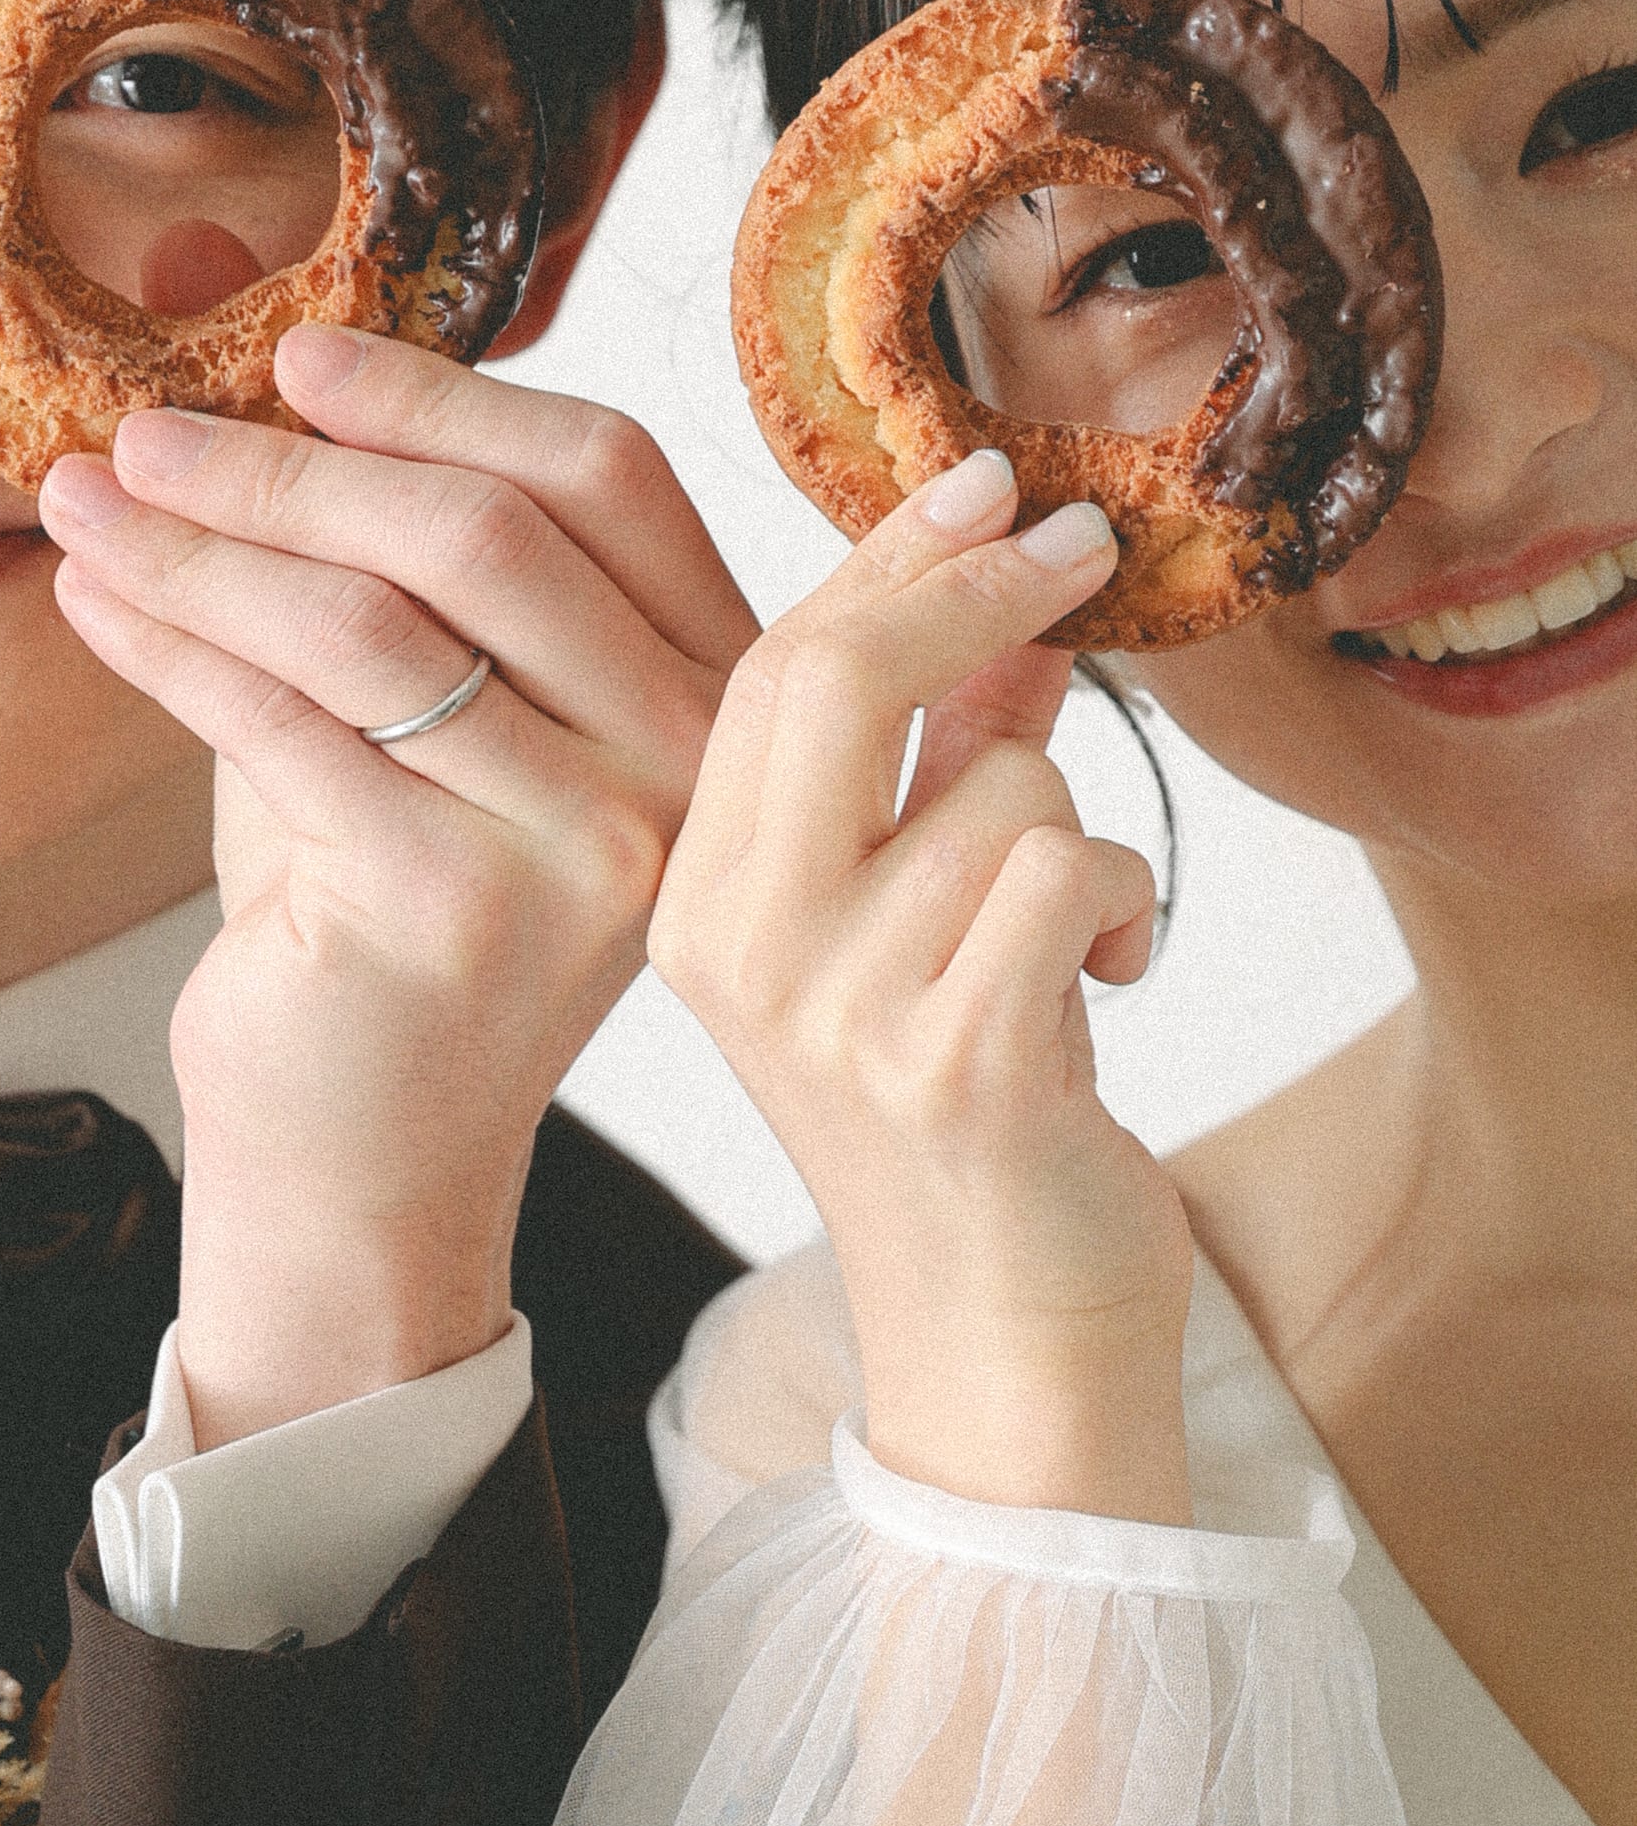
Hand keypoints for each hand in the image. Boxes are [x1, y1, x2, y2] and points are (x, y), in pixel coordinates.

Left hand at [38, 324, 754, 1446]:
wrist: (364, 1147)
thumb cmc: (387, 897)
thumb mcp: (407, 689)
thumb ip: (361, 521)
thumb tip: (223, 286)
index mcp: (715, 680)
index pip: (606, 475)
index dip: (445, 396)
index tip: (295, 355)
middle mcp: (686, 762)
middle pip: (488, 533)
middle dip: (293, 463)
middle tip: (143, 430)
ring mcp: (589, 842)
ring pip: (372, 621)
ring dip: (202, 543)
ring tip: (81, 502)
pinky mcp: (460, 909)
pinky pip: (284, 723)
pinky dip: (169, 642)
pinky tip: (94, 604)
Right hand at [650, 449, 1193, 1523]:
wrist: (1000, 1343)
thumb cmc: (966, 1118)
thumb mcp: (922, 916)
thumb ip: (945, 757)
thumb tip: (1016, 601)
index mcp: (700, 898)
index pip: (768, 670)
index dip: (885, 558)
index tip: (983, 482)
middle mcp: (738, 946)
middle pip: (832, 677)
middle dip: (973, 592)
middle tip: (1082, 553)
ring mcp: (837, 1011)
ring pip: (1000, 783)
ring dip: (1077, 836)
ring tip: (1068, 943)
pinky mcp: (957, 1064)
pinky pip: (1071, 868)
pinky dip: (1125, 902)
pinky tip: (1108, 980)